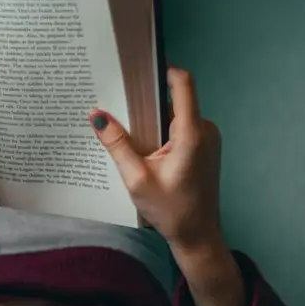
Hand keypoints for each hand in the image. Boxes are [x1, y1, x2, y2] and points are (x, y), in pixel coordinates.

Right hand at [93, 68, 248, 305]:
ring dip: (155, 120)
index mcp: (192, 133)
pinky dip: (164, 132)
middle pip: (175, 99)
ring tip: (130, 131)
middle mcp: (205, 130)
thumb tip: (96, 115)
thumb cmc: (171, 211)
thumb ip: (117, 144)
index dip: (163, 70)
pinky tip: (145, 148)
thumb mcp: (136, 179)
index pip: (183, 83)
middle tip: (121, 105)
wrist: (198, 236)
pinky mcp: (206, 147)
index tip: (139, 69)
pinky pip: (183, 127)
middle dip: (149, 101)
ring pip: (178, 114)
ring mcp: (208, 138)